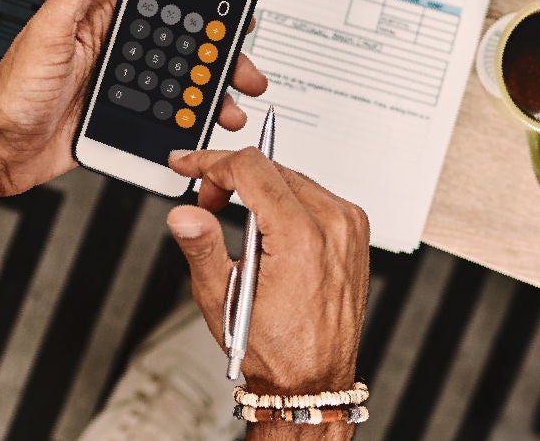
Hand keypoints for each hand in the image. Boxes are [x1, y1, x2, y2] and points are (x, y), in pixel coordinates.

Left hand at [0, 0, 269, 198]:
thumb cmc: (10, 91)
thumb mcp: (47, 32)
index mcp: (96, 25)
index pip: (157, 7)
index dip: (196, 9)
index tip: (230, 13)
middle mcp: (110, 54)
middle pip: (177, 48)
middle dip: (215, 56)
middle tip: (244, 66)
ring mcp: (116, 89)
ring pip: (176, 85)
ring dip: (209, 92)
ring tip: (232, 103)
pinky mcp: (117, 121)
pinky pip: (162, 118)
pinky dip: (188, 122)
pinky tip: (203, 128)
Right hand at [166, 148, 369, 394]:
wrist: (313, 377)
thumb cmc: (275, 347)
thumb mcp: (223, 299)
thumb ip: (202, 248)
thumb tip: (184, 215)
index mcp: (302, 238)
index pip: (250, 167)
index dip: (209, 161)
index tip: (188, 167)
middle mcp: (332, 225)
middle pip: (269, 166)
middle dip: (228, 175)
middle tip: (205, 202)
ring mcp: (348, 227)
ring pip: (289, 176)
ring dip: (254, 185)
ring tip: (232, 215)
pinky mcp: (354, 232)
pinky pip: (311, 193)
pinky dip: (281, 197)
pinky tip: (264, 222)